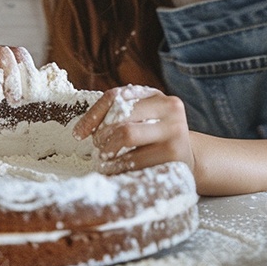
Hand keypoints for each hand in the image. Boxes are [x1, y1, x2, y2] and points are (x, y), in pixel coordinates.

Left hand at [73, 85, 194, 174]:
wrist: (188, 158)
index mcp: (157, 95)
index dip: (93, 115)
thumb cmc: (154, 137)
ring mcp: (175, 131)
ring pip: (127, 136)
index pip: (116, 97)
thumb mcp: (141, 118)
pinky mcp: (175, 156)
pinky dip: (120, 167)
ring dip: (109, 153)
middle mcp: (170, 108)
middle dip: (102, 136)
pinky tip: (117, 170)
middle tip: (98, 149)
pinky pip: (137, 161)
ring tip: (106, 161)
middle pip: (121, 118)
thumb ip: (116, 115)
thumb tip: (81, 130)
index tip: (79, 133)